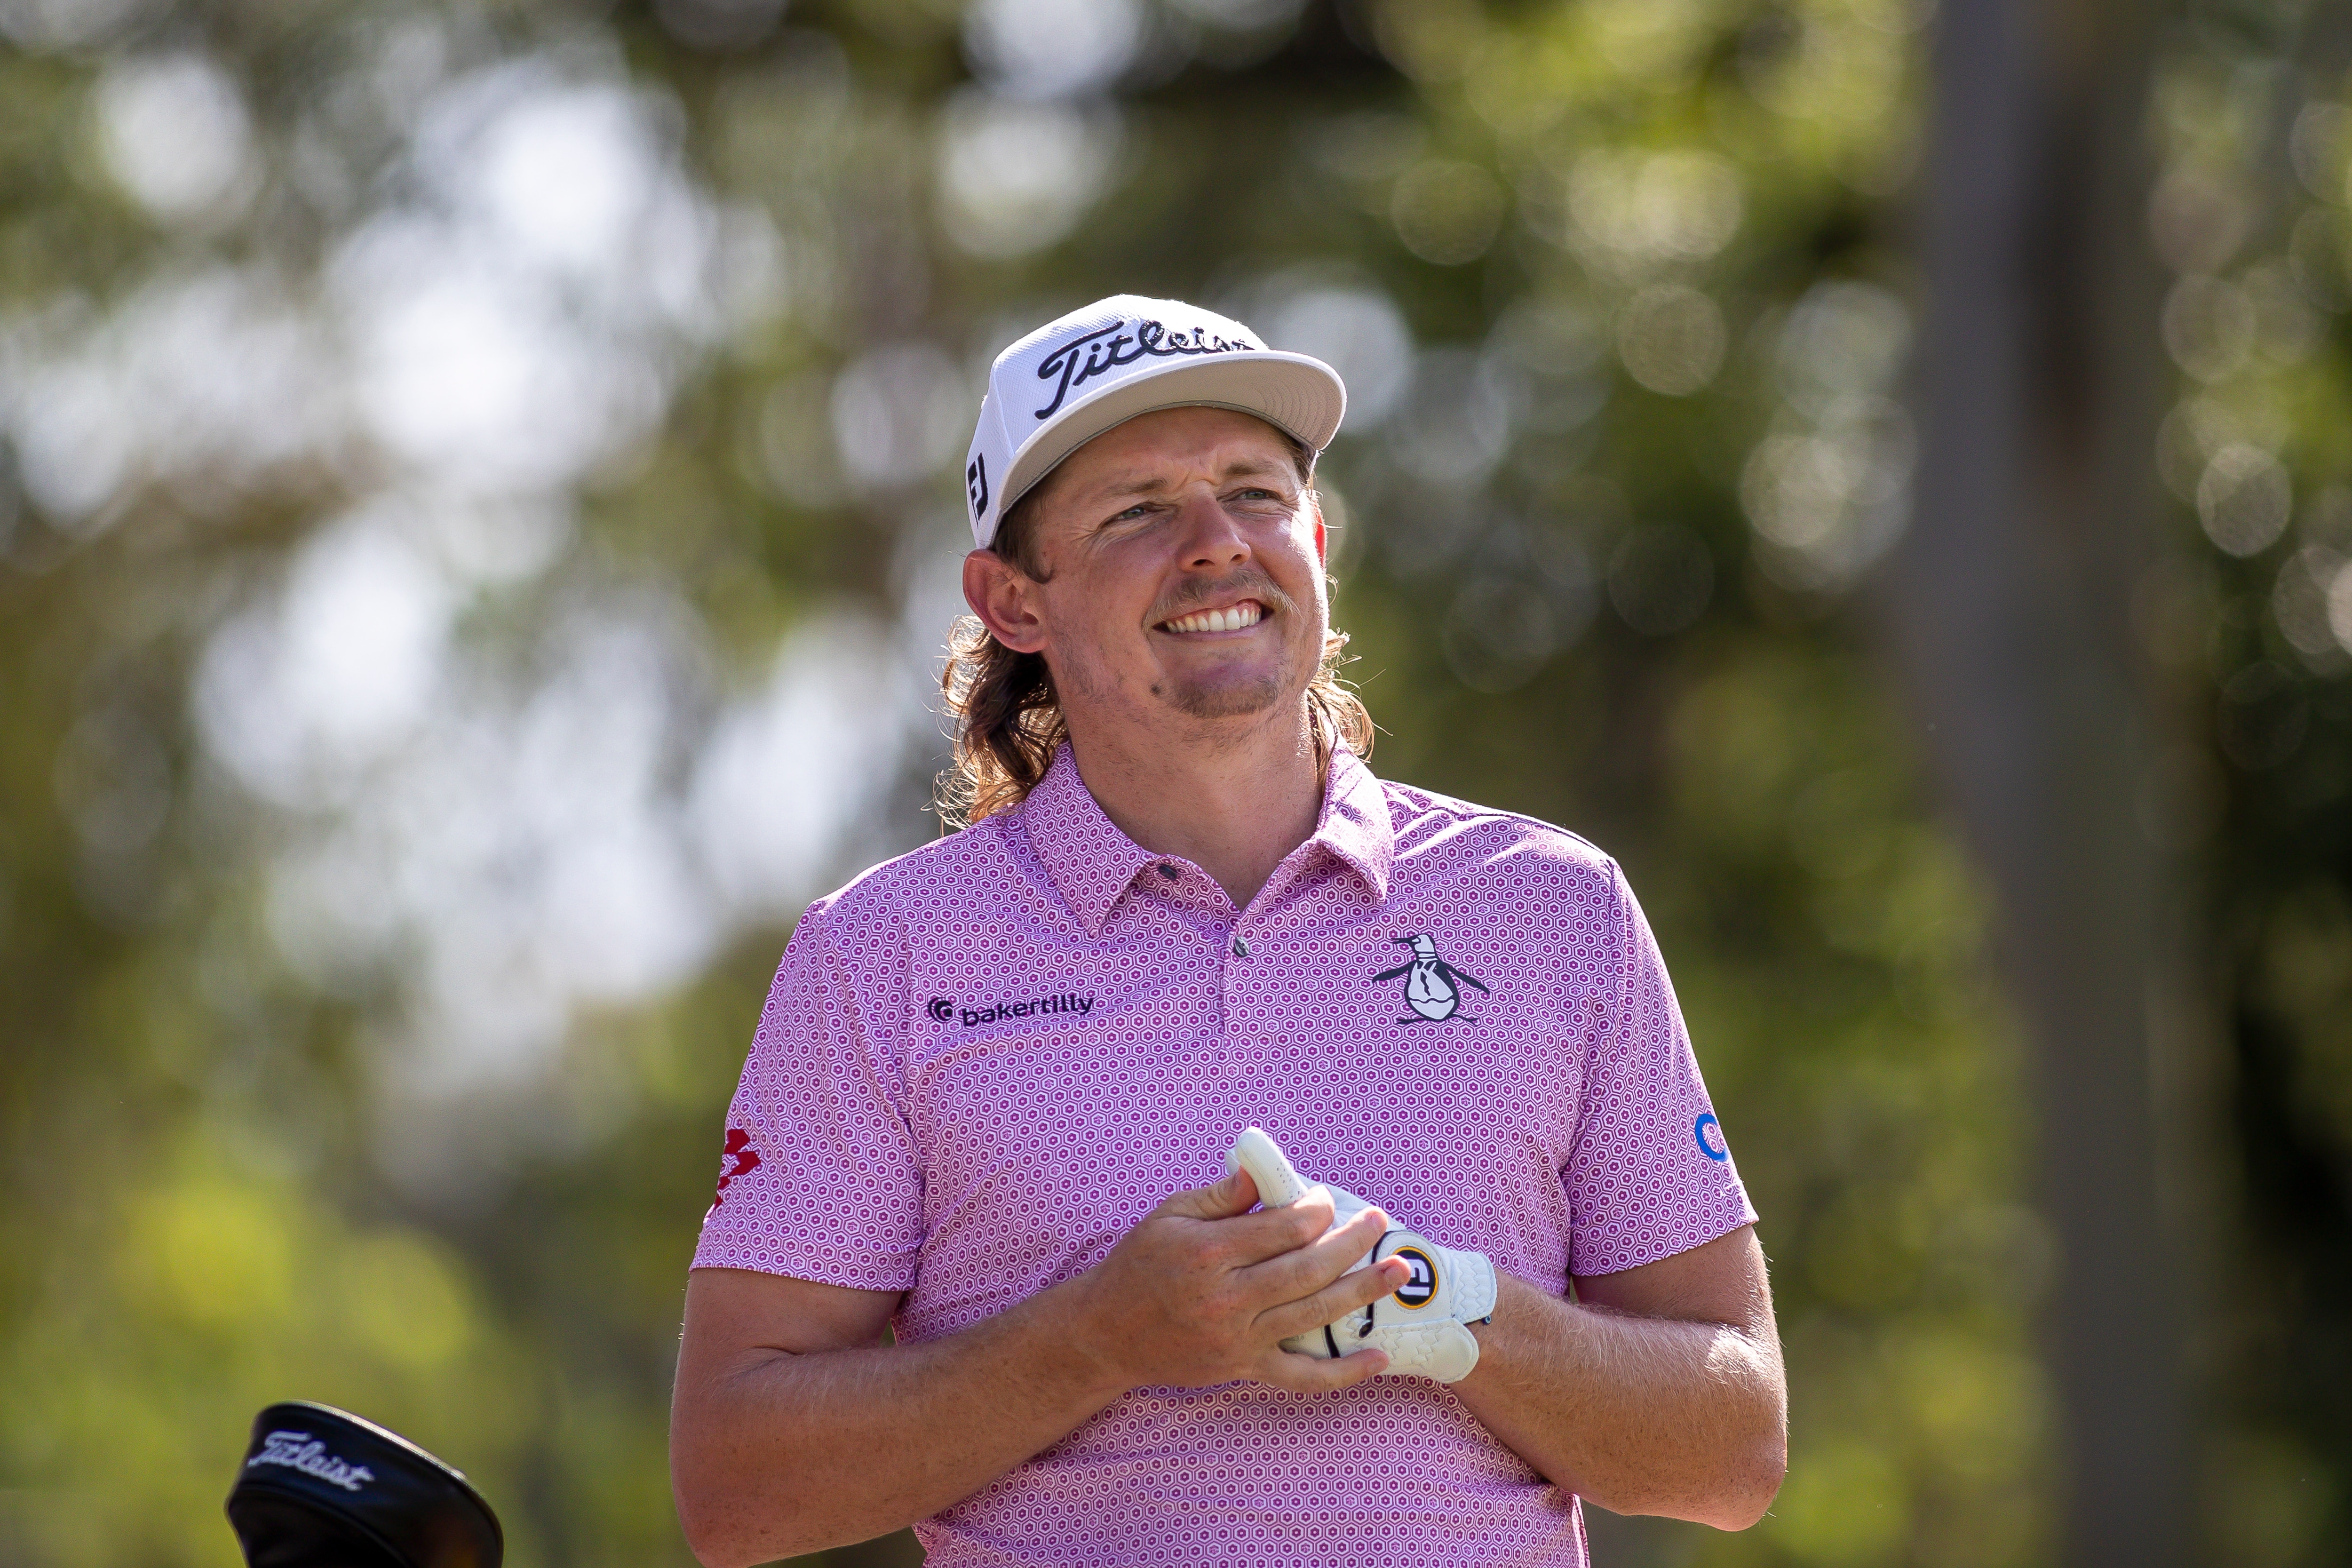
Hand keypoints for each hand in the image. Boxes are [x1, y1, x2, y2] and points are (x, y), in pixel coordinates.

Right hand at [1055, 1160, 1412, 1394]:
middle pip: (1306, 1269)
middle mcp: (1225, 1298)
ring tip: (1399, 1271)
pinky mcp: (1241, 1369)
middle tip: (1381, 1222)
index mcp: (1207, 1253)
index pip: (1281, 1228)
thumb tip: (1262, 1170)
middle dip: (1350, 1243)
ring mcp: (1236, 1339)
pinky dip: (1343, 1373)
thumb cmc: (1139, 1263)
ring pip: (1312, 1315)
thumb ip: (1221, 1196)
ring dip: (1362, 1293)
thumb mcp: (1169, 1214)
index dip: (1314, 1210)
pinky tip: (1379, 1358)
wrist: (1105, 1332)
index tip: (1327, 1199)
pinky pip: (1300, 1377)